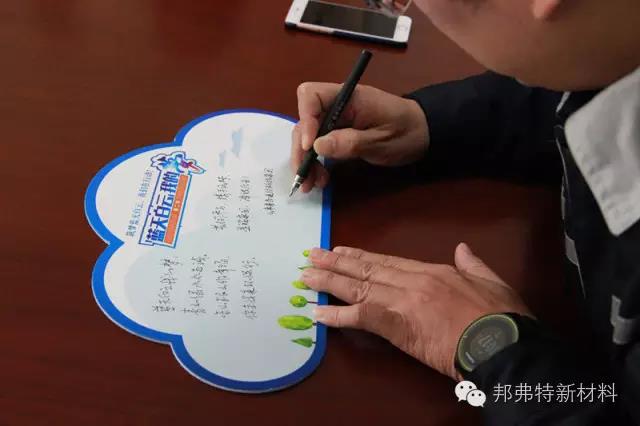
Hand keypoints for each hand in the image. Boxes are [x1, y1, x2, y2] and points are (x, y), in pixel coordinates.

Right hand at [290, 82, 428, 192]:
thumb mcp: (381, 140)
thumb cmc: (407, 132)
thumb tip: (317, 146)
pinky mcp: (339, 134)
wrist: (425, 133)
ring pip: (309, 136)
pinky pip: (319, 146)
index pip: (311, 96)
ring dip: (306, 160)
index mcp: (348, 97)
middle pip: (305, 120)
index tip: (311, 146)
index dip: (305, 119)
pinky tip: (321, 179)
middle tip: (303, 174)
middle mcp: (338, 106)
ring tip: (312, 184)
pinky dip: (316, 163)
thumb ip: (350, 142)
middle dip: (301, 148)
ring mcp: (337, 120)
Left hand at [300, 243, 531, 379]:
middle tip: (312, 256)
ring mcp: (401, 301)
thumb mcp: (493, 282)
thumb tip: (463, 248)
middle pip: (367, 269)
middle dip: (337, 262)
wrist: (499, 343)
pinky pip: (359, 317)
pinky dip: (337, 315)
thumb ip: (473, 264)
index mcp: (433, 271)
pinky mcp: (395, 324)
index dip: (362, 256)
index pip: (389, 261)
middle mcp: (412, 280)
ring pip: (357, 287)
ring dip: (329, 282)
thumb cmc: (500, 317)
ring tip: (306, 277)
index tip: (342, 251)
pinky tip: (318, 313)